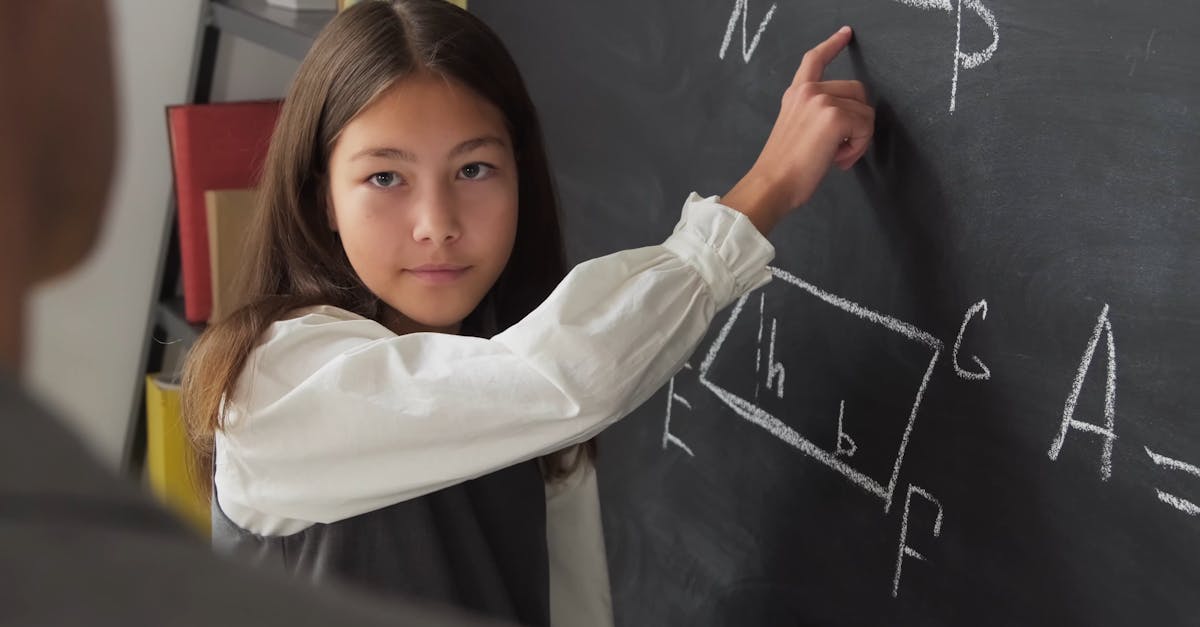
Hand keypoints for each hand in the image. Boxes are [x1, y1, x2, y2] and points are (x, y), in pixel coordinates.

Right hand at [722, 26, 873, 233]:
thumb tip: (846, 121)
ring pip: (864, 111)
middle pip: (856, 90)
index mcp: (796, 94)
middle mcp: (808, 92)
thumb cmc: (783, 167)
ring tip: (837, 156)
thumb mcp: (795, 128)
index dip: (833, 45)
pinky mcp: (835, 117)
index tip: (845, 34)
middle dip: (857, 120)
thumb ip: (815, 114)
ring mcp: (822, 101)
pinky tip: (839, 159)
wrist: (773, 183)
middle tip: (841, 148)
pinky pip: (865, 127)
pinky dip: (859, 147)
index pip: (814, 60)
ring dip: (859, 137)